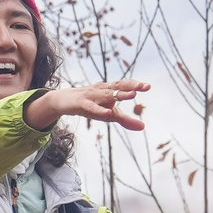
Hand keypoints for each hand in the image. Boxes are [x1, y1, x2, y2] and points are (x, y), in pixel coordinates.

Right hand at [25, 80, 148, 132]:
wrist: (63, 101)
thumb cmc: (89, 105)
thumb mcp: (109, 114)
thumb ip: (126, 120)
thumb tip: (144, 127)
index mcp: (109, 89)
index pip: (124, 85)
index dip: (135, 85)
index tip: (148, 86)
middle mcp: (101, 89)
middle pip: (118, 86)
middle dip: (131, 86)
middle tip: (144, 87)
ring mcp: (91, 95)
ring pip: (107, 95)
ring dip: (119, 94)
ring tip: (133, 95)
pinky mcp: (81, 103)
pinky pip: (91, 107)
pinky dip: (99, 110)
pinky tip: (108, 113)